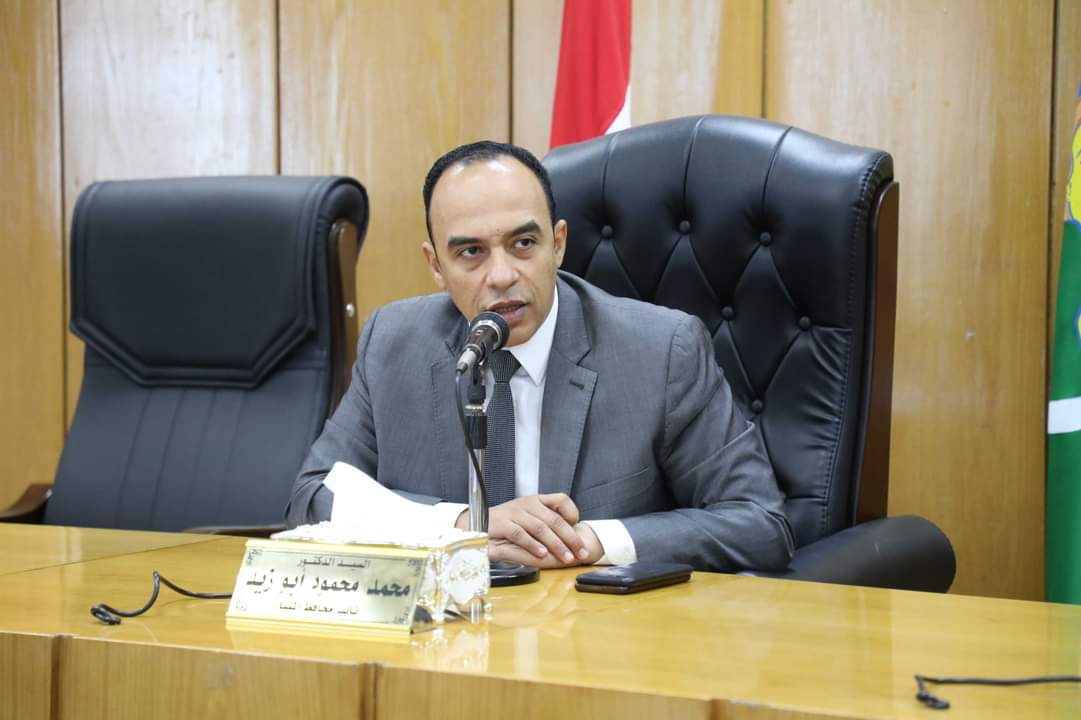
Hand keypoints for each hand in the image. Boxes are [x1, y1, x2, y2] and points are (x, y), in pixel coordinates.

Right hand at [457, 493, 586, 563]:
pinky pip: (520, 534)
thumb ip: (545, 523)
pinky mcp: (502, 524)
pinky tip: (542, 554)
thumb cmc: (506, 525)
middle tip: (580, 552)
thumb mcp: (528, 519)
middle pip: (554, 519)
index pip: (560, 499)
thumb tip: (570, 534)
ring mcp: (514, 513)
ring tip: (565, 557)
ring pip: (540, 528)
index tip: (579, 527)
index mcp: (536, 501)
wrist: (476, 524)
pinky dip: (532, 544)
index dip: (572, 512)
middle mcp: (527, 504)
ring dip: (556, 544)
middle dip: (570, 537)